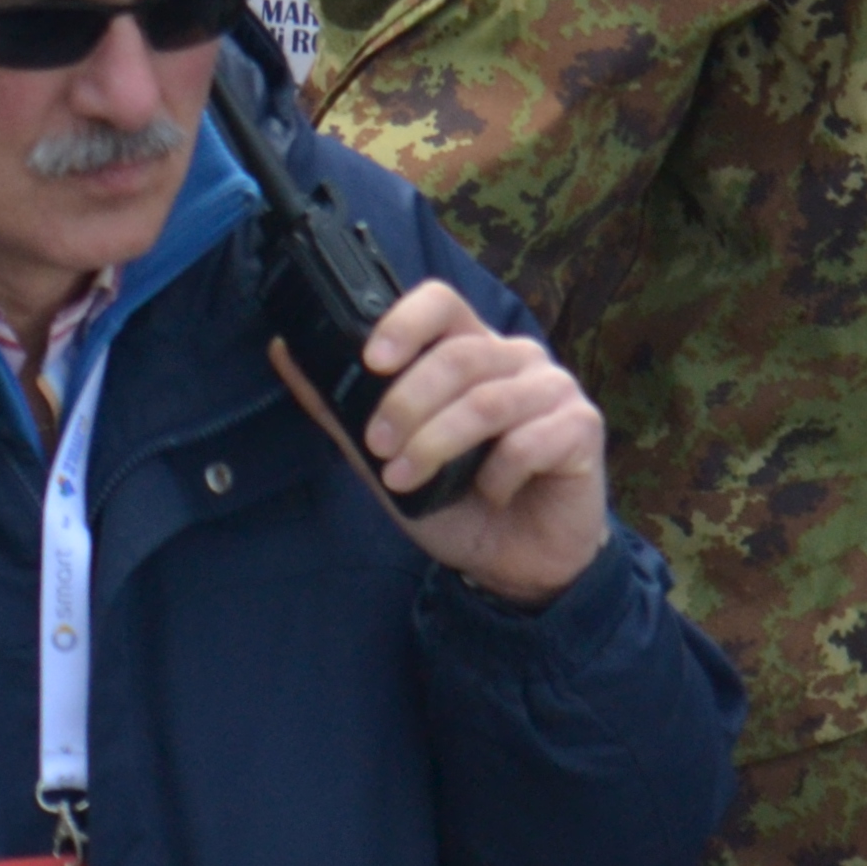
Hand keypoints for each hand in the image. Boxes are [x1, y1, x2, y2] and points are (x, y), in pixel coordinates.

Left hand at [270, 278, 608, 606]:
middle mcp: (514, 358)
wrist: (511, 563)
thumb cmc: (453, 500)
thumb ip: (339, 406)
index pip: (440, 302)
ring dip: (438, 444)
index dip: (404, 323)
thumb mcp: (382, 455)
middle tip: (380, 447)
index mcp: (468, 349)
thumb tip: (283, 350)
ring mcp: (553, 390)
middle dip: (407, 405)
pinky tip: (490, 492)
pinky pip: (531, 441)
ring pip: (487, 400)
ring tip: (410, 477)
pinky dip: (498, 473)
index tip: (372, 361)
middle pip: (458, 356)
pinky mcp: (582, 429)